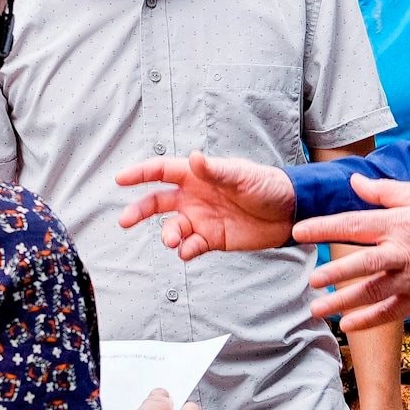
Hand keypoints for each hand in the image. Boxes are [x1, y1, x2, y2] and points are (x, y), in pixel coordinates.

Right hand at [116, 151, 298, 258]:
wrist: (289, 213)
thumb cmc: (267, 185)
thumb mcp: (243, 176)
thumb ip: (216, 171)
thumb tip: (195, 158)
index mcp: (198, 176)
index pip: (162, 171)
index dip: (140, 173)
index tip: (120, 179)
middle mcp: (194, 197)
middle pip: (158, 202)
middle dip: (140, 210)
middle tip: (125, 221)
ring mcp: (202, 219)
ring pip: (172, 227)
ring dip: (167, 234)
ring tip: (171, 240)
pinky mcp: (212, 239)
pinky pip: (191, 246)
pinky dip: (185, 250)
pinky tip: (186, 251)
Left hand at [293, 176, 409, 331]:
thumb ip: (386, 191)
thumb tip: (354, 182)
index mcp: (401, 223)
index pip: (353, 224)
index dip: (323, 228)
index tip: (299, 231)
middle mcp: (404, 252)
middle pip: (359, 263)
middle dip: (331, 272)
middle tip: (309, 280)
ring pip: (371, 292)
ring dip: (342, 301)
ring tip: (317, 309)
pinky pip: (392, 311)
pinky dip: (369, 320)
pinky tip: (348, 325)